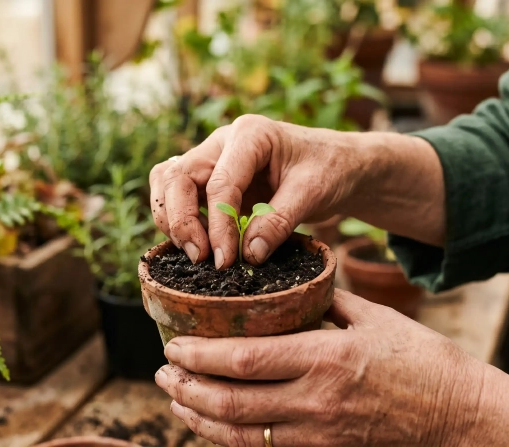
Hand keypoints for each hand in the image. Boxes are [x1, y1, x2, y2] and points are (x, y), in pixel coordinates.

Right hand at [149, 115, 369, 267]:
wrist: (340, 165)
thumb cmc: (330, 170)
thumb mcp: (313, 193)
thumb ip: (279, 221)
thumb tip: (249, 254)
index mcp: (250, 135)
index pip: (219, 183)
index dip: (218, 225)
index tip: (226, 259)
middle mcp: (222, 143)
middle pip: (177, 177)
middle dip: (181, 221)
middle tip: (201, 259)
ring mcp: (212, 160)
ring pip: (168, 183)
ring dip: (173, 219)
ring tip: (196, 254)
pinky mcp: (210, 180)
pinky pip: (178, 196)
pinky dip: (179, 221)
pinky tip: (198, 246)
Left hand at [154, 289, 488, 446]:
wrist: (458, 415)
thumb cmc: (420, 359)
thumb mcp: (373, 317)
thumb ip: (325, 302)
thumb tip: (288, 285)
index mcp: (325, 358)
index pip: (245, 360)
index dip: (201, 355)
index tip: (174, 343)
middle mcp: (315, 401)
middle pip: (233, 402)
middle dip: (188, 387)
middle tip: (163, 371)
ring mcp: (319, 433)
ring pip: (242, 433)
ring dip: (200, 417)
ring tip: (175, 398)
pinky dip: (230, 439)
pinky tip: (211, 425)